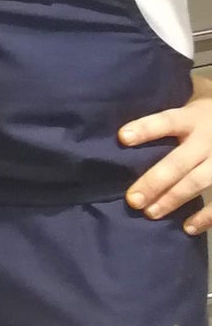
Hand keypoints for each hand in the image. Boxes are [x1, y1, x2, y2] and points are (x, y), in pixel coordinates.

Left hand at [120, 74, 211, 233]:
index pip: (166, 121)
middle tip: (132, 199)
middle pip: (179, 161)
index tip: (122, 137)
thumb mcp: (193, 98)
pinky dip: (206, 216)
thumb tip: (127, 104)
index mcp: (193, 117)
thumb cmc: (208, 112)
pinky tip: (187, 227)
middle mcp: (207, 139)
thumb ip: (168, 102)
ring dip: (173, 199)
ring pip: (197, 182)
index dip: (146, 128)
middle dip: (155, 181)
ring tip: (150, 212)